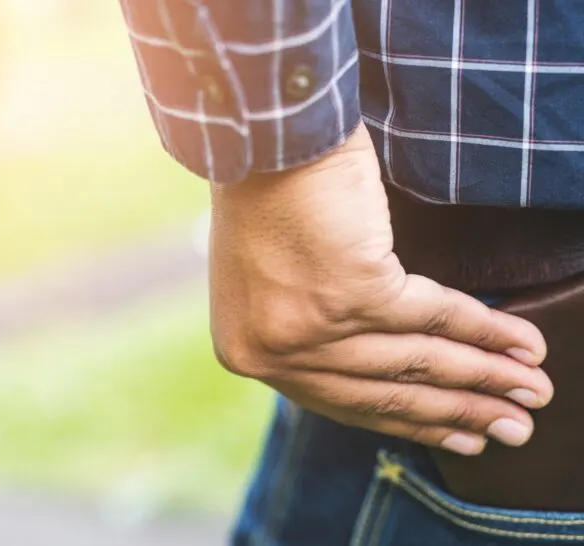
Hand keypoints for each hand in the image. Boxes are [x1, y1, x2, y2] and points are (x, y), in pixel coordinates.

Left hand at [209, 124, 552, 455]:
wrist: (266, 134)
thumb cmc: (269, 195)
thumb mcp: (275, 281)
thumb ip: (313, 328)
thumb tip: (380, 360)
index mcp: (250, 351)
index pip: (343, 402)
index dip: (411, 421)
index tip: (457, 436)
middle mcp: (274, 350)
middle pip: (386, 393)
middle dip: (460, 412)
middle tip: (513, 429)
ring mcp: (310, 327)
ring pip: (418, 361)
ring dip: (486, 378)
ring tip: (535, 392)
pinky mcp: (351, 293)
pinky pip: (435, 317)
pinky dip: (486, 330)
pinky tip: (523, 343)